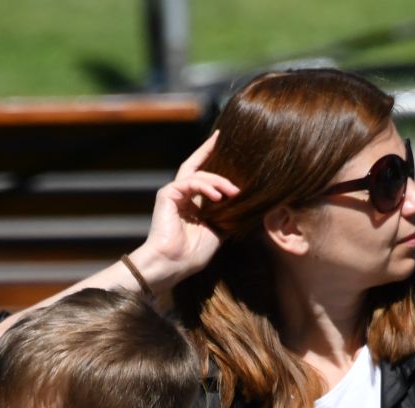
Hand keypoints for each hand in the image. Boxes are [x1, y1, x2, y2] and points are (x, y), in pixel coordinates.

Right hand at [137, 131, 239, 285]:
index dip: (211, 159)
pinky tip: (218, 196)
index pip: (203, 177)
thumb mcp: (218, 232)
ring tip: (233, 192)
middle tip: (222, 138)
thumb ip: (227, 217)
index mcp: (192, 203)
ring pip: (198, 175)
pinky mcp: (167, 194)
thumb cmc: (193, 253)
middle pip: (196, 165)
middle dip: (209, 150)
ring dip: (218, 181)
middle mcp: (182, 195)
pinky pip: (190, 182)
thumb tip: (247, 208)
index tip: (223, 143)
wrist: (174, 263)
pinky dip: (205, 186)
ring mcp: (173, 193)